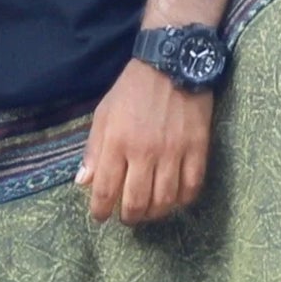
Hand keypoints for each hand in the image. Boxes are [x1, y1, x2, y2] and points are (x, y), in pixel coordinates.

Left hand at [75, 59, 213, 225]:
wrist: (172, 64)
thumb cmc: (132, 90)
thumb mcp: (104, 113)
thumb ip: (93, 149)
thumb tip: (83, 182)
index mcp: (117, 142)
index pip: (106, 190)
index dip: (101, 210)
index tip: (100, 216)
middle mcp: (144, 151)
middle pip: (136, 202)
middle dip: (129, 217)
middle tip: (127, 217)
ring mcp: (174, 152)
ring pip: (164, 200)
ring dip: (154, 214)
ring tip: (149, 212)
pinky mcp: (197, 149)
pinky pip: (191, 187)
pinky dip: (182, 200)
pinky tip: (174, 200)